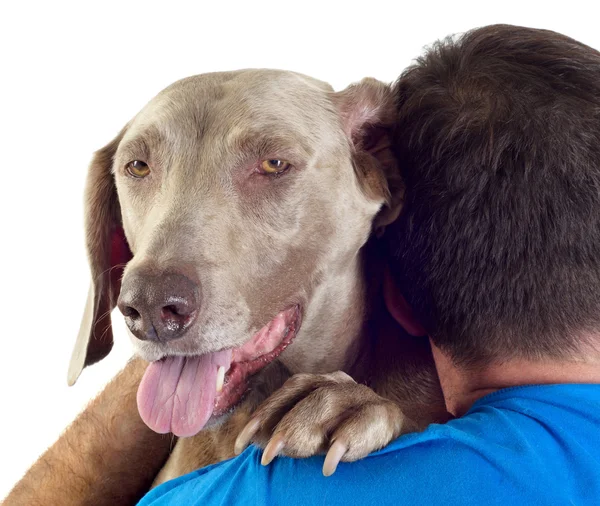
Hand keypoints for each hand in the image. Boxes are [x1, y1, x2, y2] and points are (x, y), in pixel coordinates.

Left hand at [234, 371, 405, 475]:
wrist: (401, 442)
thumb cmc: (348, 439)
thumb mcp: (315, 438)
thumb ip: (289, 435)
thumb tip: (249, 443)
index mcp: (321, 385)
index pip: (288, 390)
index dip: (265, 412)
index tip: (242, 442)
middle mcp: (341, 384)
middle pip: (307, 392)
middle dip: (282, 421)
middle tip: (267, 453)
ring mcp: (365, 396)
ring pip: (330, 399)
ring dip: (306, 427)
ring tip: (290, 452)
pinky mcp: (387, 414)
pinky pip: (366, 421)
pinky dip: (346, 440)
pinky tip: (330, 463)